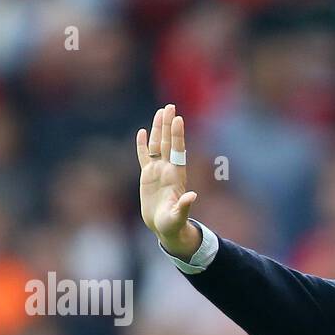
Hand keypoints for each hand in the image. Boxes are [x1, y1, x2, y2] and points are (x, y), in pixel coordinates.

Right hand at [136, 103, 199, 257]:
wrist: (165, 227)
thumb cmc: (173, 224)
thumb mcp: (178, 216)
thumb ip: (185, 206)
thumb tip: (193, 196)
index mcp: (176, 177)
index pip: (177, 151)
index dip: (177, 135)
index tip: (178, 119)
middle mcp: (167, 170)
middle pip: (167, 142)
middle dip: (168, 125)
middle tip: (170, 106)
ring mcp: (157, 172)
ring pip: (157, 145)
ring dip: (158, 129)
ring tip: (160, 112)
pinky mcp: (147, 176)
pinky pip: (144, 156)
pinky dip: (142, 145)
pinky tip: (141, 132)